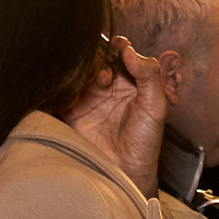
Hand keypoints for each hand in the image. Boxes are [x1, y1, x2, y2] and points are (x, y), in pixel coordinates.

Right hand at [62, 37, 165, 197]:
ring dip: (84, 71)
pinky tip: (78, 93)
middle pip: (95, 58)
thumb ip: (149, 75)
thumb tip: (129, 49)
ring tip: (97, 85)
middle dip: (98, 59)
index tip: (118, 46)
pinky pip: (62, 92)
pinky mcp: (72, 111)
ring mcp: (89, 98)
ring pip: (78, 71)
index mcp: (128, 82)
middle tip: (106, 75)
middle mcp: (107, 87)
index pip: (118, 53)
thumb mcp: (156, 106)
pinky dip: (66, 86)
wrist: (128, 171)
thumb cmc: (146, 143)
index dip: (117, 46)